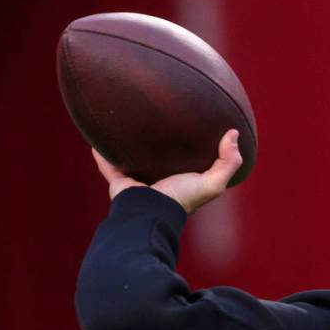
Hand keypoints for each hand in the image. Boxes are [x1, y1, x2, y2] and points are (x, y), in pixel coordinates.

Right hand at [92, 129, 242, 213]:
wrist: (151, 212)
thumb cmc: (182, 199)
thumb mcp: (213, 183)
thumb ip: (228, 162)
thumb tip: (233, 133)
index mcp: (182, 179)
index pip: (188, 161)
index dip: (192, 146)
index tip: (194, 124)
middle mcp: (160, 180)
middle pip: (157, 158)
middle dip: (157, 142)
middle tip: (157, 117)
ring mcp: (139, 181)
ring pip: (131, 159)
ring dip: (127, 146)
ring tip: (124, 123)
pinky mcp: (120, 182)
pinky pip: (108, 165)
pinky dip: (101, 154)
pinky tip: (96, 137)